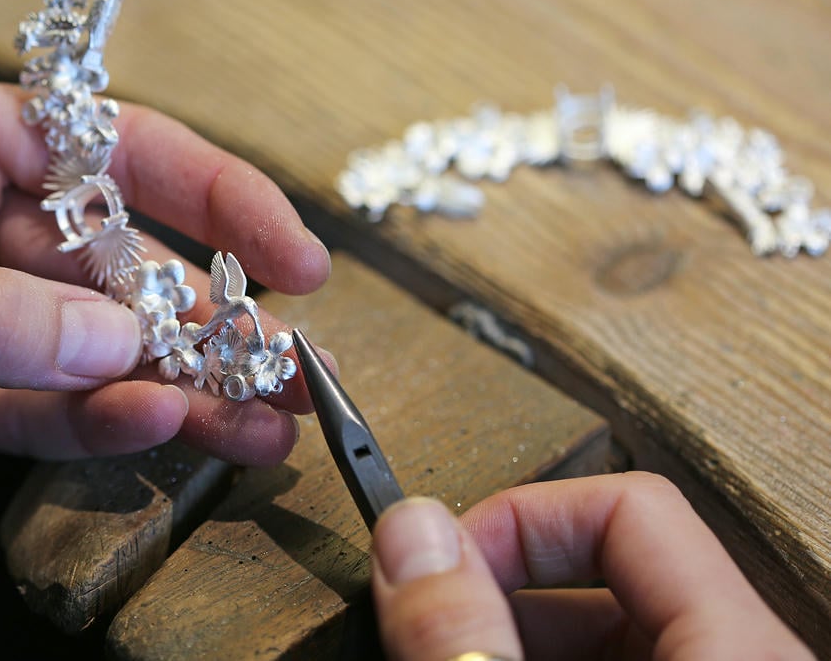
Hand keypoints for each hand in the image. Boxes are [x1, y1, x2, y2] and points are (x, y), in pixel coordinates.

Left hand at [0, 75, 330, 620]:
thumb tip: (119, 337)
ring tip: (264, 419)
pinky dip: (112, 423)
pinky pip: (54, 406)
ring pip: (100, 340)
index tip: (285, 254)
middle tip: (286, 363)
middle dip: (207, 310)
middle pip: (120, 255)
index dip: (208, 193)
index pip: (102, 148)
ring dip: (184, 380)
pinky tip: (173, 434)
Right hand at [370, 472, 812, 659]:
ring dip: (512, 631)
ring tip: (453, 654)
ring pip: (610, 633)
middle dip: (502, 587)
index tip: (442, 556)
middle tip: (434, 622)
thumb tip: (413, 534)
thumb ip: (467, 636)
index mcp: (739, 654)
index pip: (630, 507)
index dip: (521, 516)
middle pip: (616, 571)